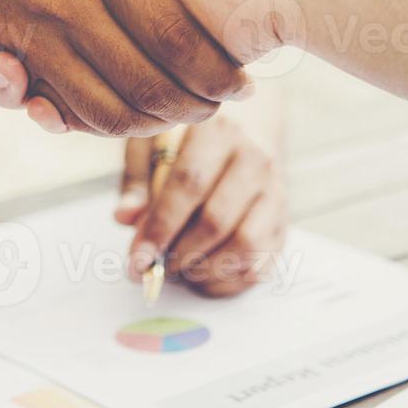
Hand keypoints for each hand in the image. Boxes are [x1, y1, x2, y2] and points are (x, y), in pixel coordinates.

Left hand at [120, 114, 287, 296]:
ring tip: (179, 268)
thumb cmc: (187, 140)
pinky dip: (227, 280)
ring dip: (205, 268)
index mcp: (218, 131)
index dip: (160, 227)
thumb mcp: (152, 144)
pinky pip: (260, 263)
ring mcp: (275, 191)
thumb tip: (125, 217)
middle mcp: (254, 159)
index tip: (137, 260)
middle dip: (179, 254)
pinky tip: (202, 275)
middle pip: (216, 220)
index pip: (188, 184)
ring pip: (244, 245)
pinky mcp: (283, 220)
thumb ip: (136, 181)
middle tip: (156, 267)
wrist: (247, 127)